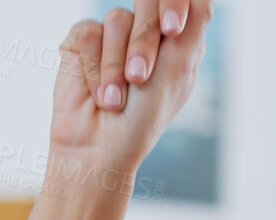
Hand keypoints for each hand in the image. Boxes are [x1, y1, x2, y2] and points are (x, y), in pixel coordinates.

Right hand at [48, 1, 211, 186]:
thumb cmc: (143, 118)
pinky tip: (98, 93)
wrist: (100, 148)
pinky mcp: (83, 42)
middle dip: (145, 41)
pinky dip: (94, 68)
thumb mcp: (177, 71)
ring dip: (116, 65)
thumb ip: (193, 24)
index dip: (175, 5)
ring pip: (117, 19)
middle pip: (150, 3)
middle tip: (139, 77)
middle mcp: (146, 32)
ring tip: (116, 98)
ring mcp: (113, 35)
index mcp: (177, 39)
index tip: (172, 30)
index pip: (184, 1)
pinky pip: (88, 32)